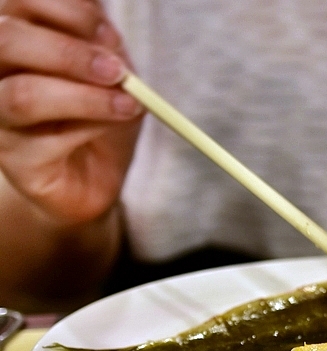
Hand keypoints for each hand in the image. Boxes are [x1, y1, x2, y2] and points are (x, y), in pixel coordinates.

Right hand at [0, 0, 141, 225]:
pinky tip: (114, 124)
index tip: (108, 31)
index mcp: (15, 35)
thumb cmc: (98, 110)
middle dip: (69, 52)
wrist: (97, 172)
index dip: (67, 10)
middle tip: (116, 71)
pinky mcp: (15, 161)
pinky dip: (90, 127)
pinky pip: (46, 140)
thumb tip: (103, 29)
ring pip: (23, 95)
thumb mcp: (109, 66)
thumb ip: (101, 42)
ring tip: (127, 103)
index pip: (20, 1)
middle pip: (6, 40)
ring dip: (84, 97)